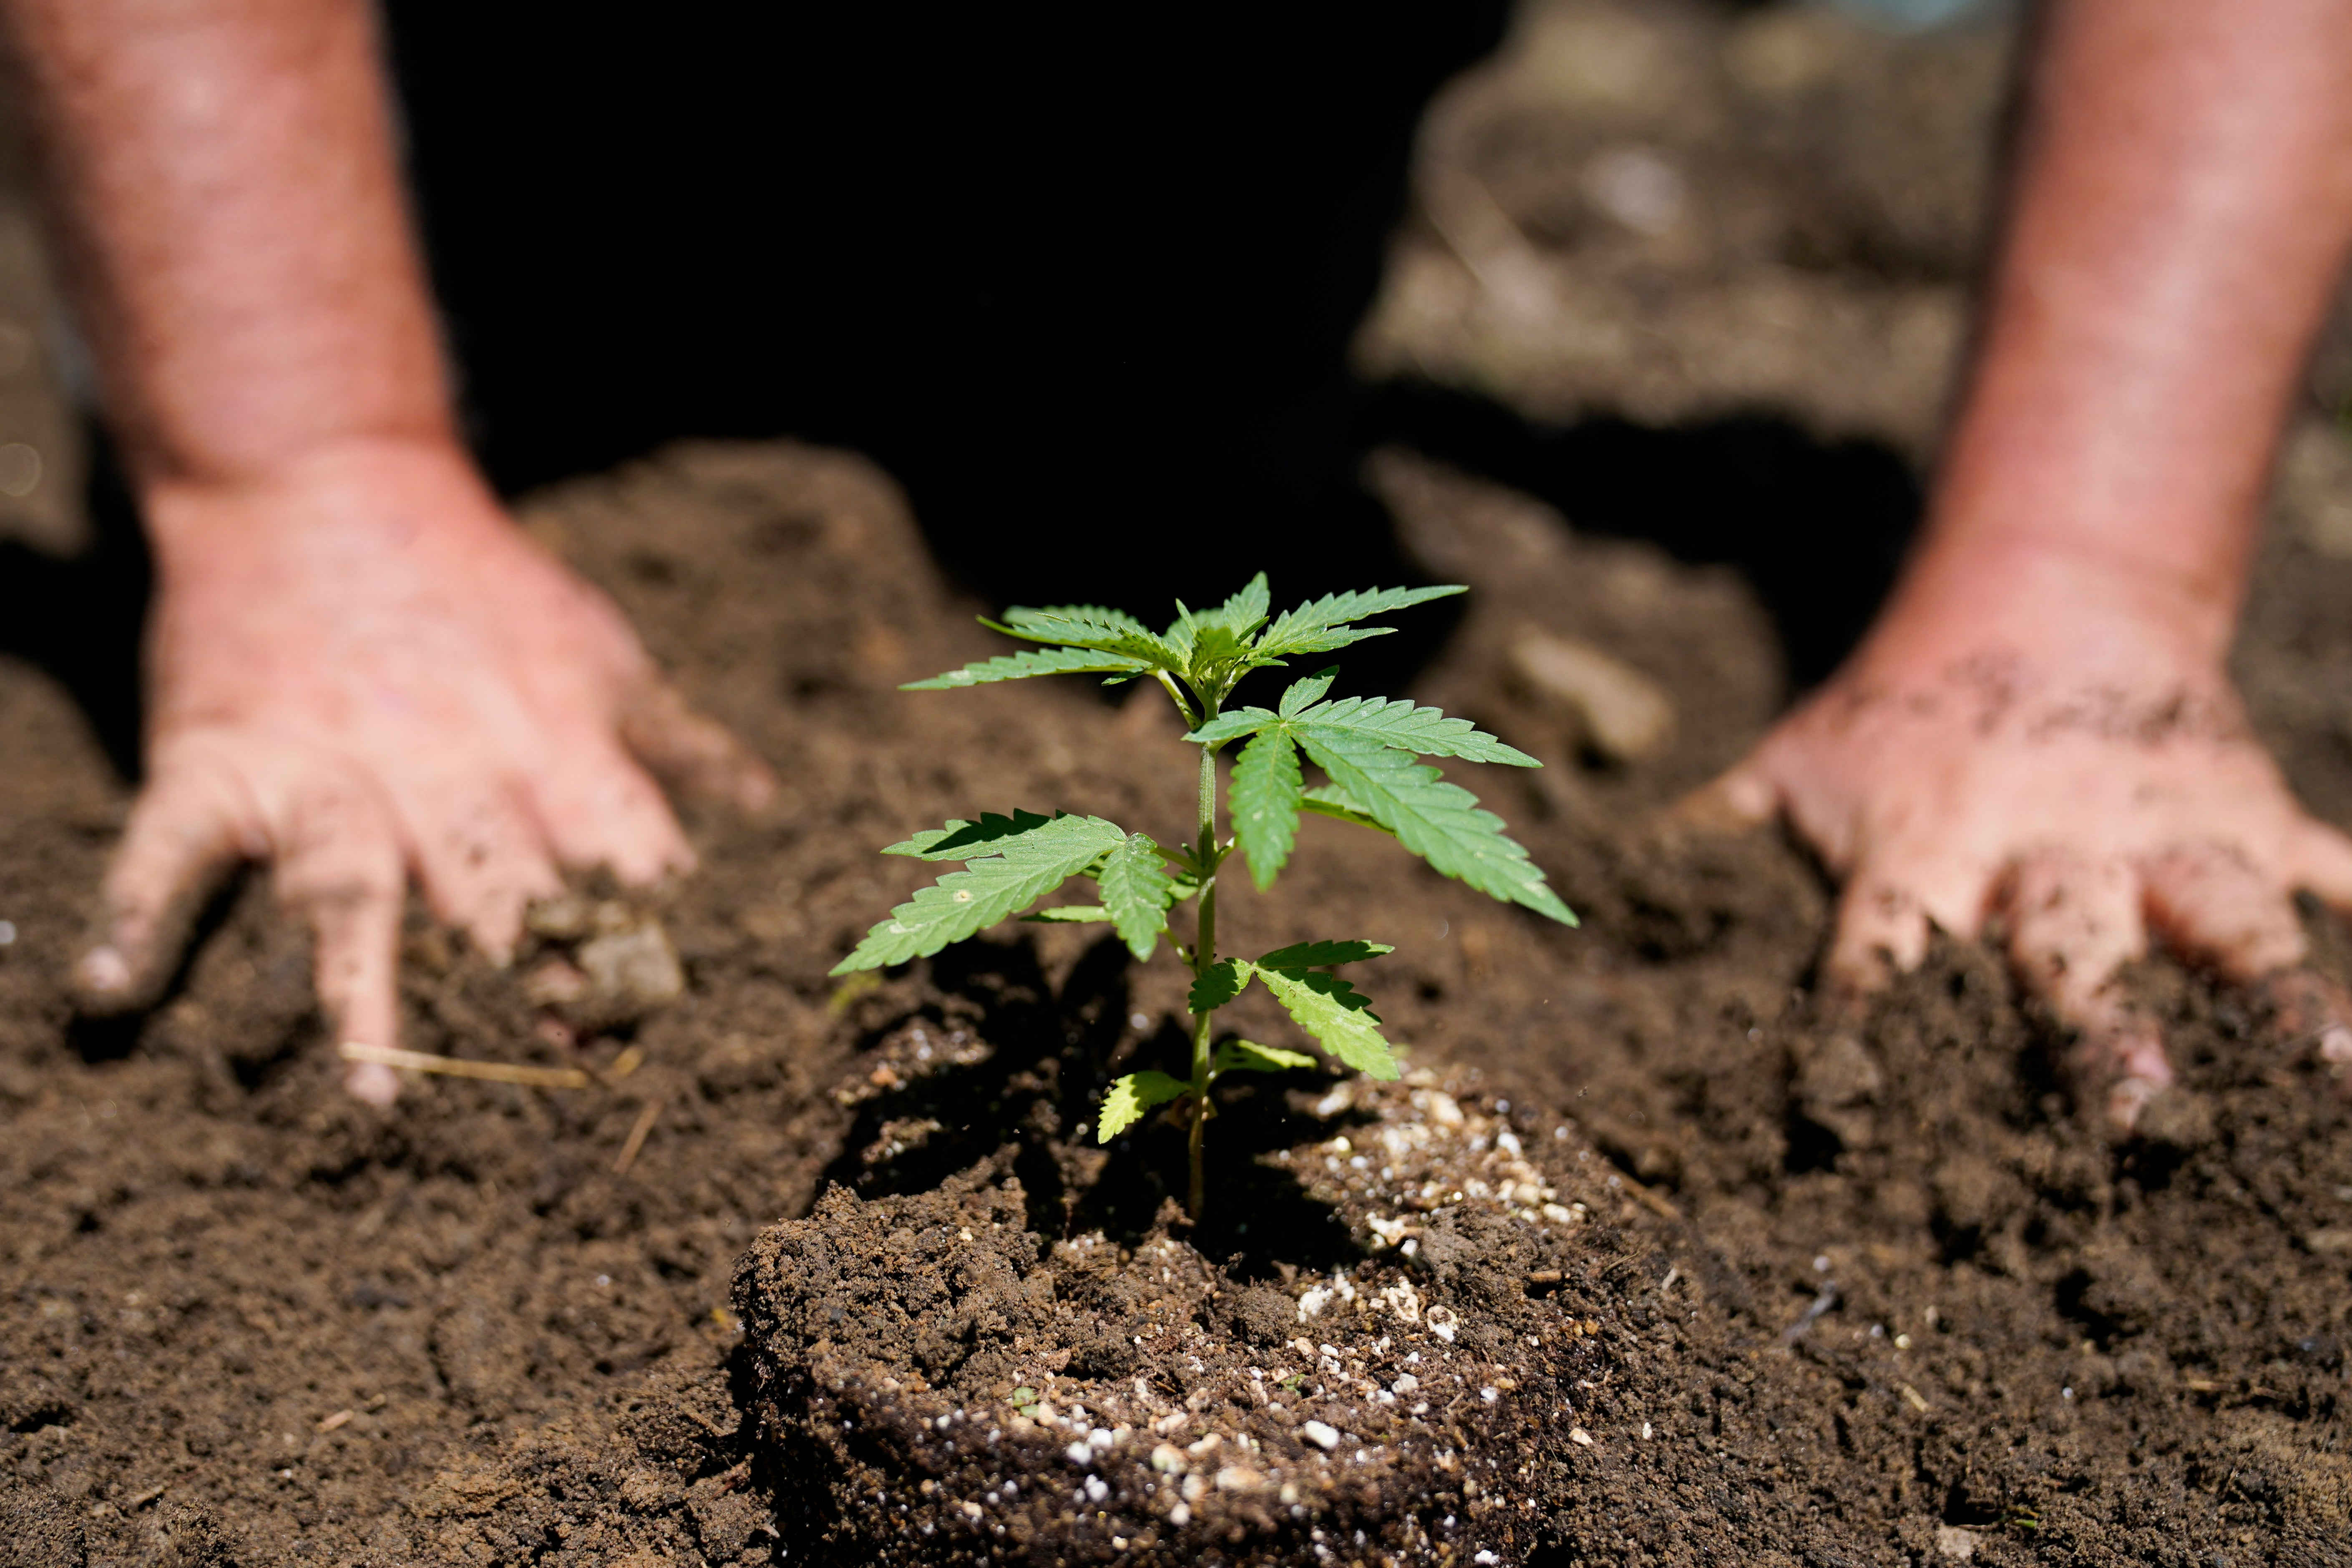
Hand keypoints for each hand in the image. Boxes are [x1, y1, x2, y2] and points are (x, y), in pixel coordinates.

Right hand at [74, 439, 772, 1102]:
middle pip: (497, 893)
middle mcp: (445, 769)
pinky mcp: (218, 758)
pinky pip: (173, 844)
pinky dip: (139, 913)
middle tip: (560, 1080)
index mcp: (549, 750)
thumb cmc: (482, 584)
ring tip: (373, 1093)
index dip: (646, 942)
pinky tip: (112, 990)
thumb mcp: (599, 650)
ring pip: (351, 891)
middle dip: (531, 985)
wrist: (326, 479)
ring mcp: (325, 768)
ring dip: (362, 994)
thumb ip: (673, 739)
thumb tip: (762, 803)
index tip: (667, 1023)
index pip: (618, 862)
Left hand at [1697, 582, 2351, 1128]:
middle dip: (2099, 1025)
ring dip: (2270, 988)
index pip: (1886, 951)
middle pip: (2070, 949)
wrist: (2041, 602)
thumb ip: (1704, 847)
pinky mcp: (2248, 810)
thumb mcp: (1788, 769)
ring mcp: (2160, 830)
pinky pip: (2330, 865)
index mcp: (1926, 854)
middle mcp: (2046, 851)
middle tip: (2133, 1105)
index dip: (1871, 1020)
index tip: (1860, 1102)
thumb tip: (1577, 906)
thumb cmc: (1895, 717)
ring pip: (2224, 918)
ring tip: (2320, 1064)